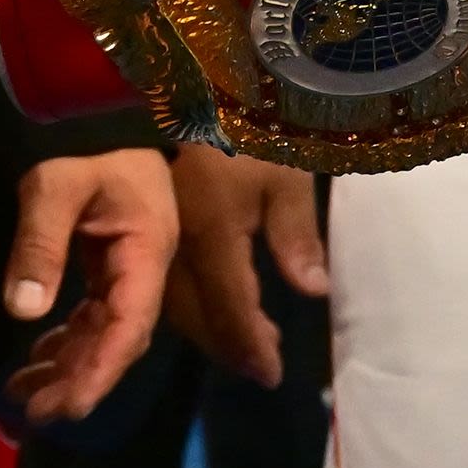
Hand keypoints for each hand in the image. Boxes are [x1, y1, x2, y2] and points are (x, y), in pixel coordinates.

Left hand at [0, 147, 176, 424]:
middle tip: (37, 414)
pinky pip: (90, 318)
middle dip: (82, 380)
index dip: (102, 368)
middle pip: (119, 339)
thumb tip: (22, 310)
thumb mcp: (55, 186)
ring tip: (24, 399)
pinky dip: (65, 345)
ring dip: (69, 368)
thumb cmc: (84, 147)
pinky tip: (35, 365)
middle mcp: (144, 269)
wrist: (100, 117)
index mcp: (146, 250)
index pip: (130, 323)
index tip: (71, 404)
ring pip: (103, 334)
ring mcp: (127, 271)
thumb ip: (40, 244)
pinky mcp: (108, 269)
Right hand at [166, 144, 328, 386]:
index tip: (271, 375)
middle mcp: (175, 247)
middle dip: (231, 347)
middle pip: (199, 317)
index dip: (250, 346)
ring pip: (178, 305)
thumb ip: (297, 236)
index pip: (231, 308)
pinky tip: (220, 308)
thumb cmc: (248, 131)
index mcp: (211, 235)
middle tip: (263, 366)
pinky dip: (195, 306)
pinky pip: (167, 284)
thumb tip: (315, 291)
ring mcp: (158, 240)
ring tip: (252, 343)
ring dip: (213, 330)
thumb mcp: (285, 175)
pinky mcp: (151, 230)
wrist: (188, 92)